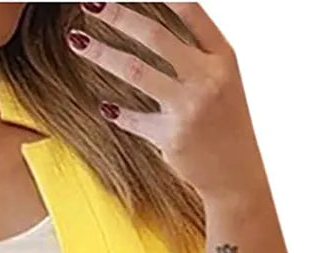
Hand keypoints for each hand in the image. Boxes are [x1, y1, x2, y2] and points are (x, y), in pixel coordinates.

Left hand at [67, 2, 267, 203]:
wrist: (236, 175)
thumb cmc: (225, 124)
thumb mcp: (222, 81)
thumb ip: (196, 54)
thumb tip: (151, 28)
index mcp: (223, 57)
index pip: (190, 11)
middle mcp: (208, 77)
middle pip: (155, 36)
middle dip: (119, 15)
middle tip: (90, 3)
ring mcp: (189, 107)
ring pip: (135, 71)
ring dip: (101, 53)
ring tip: (76, 41)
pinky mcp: (171, 137)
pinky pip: (133, 119)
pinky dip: (116, 112)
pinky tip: (105, 107)